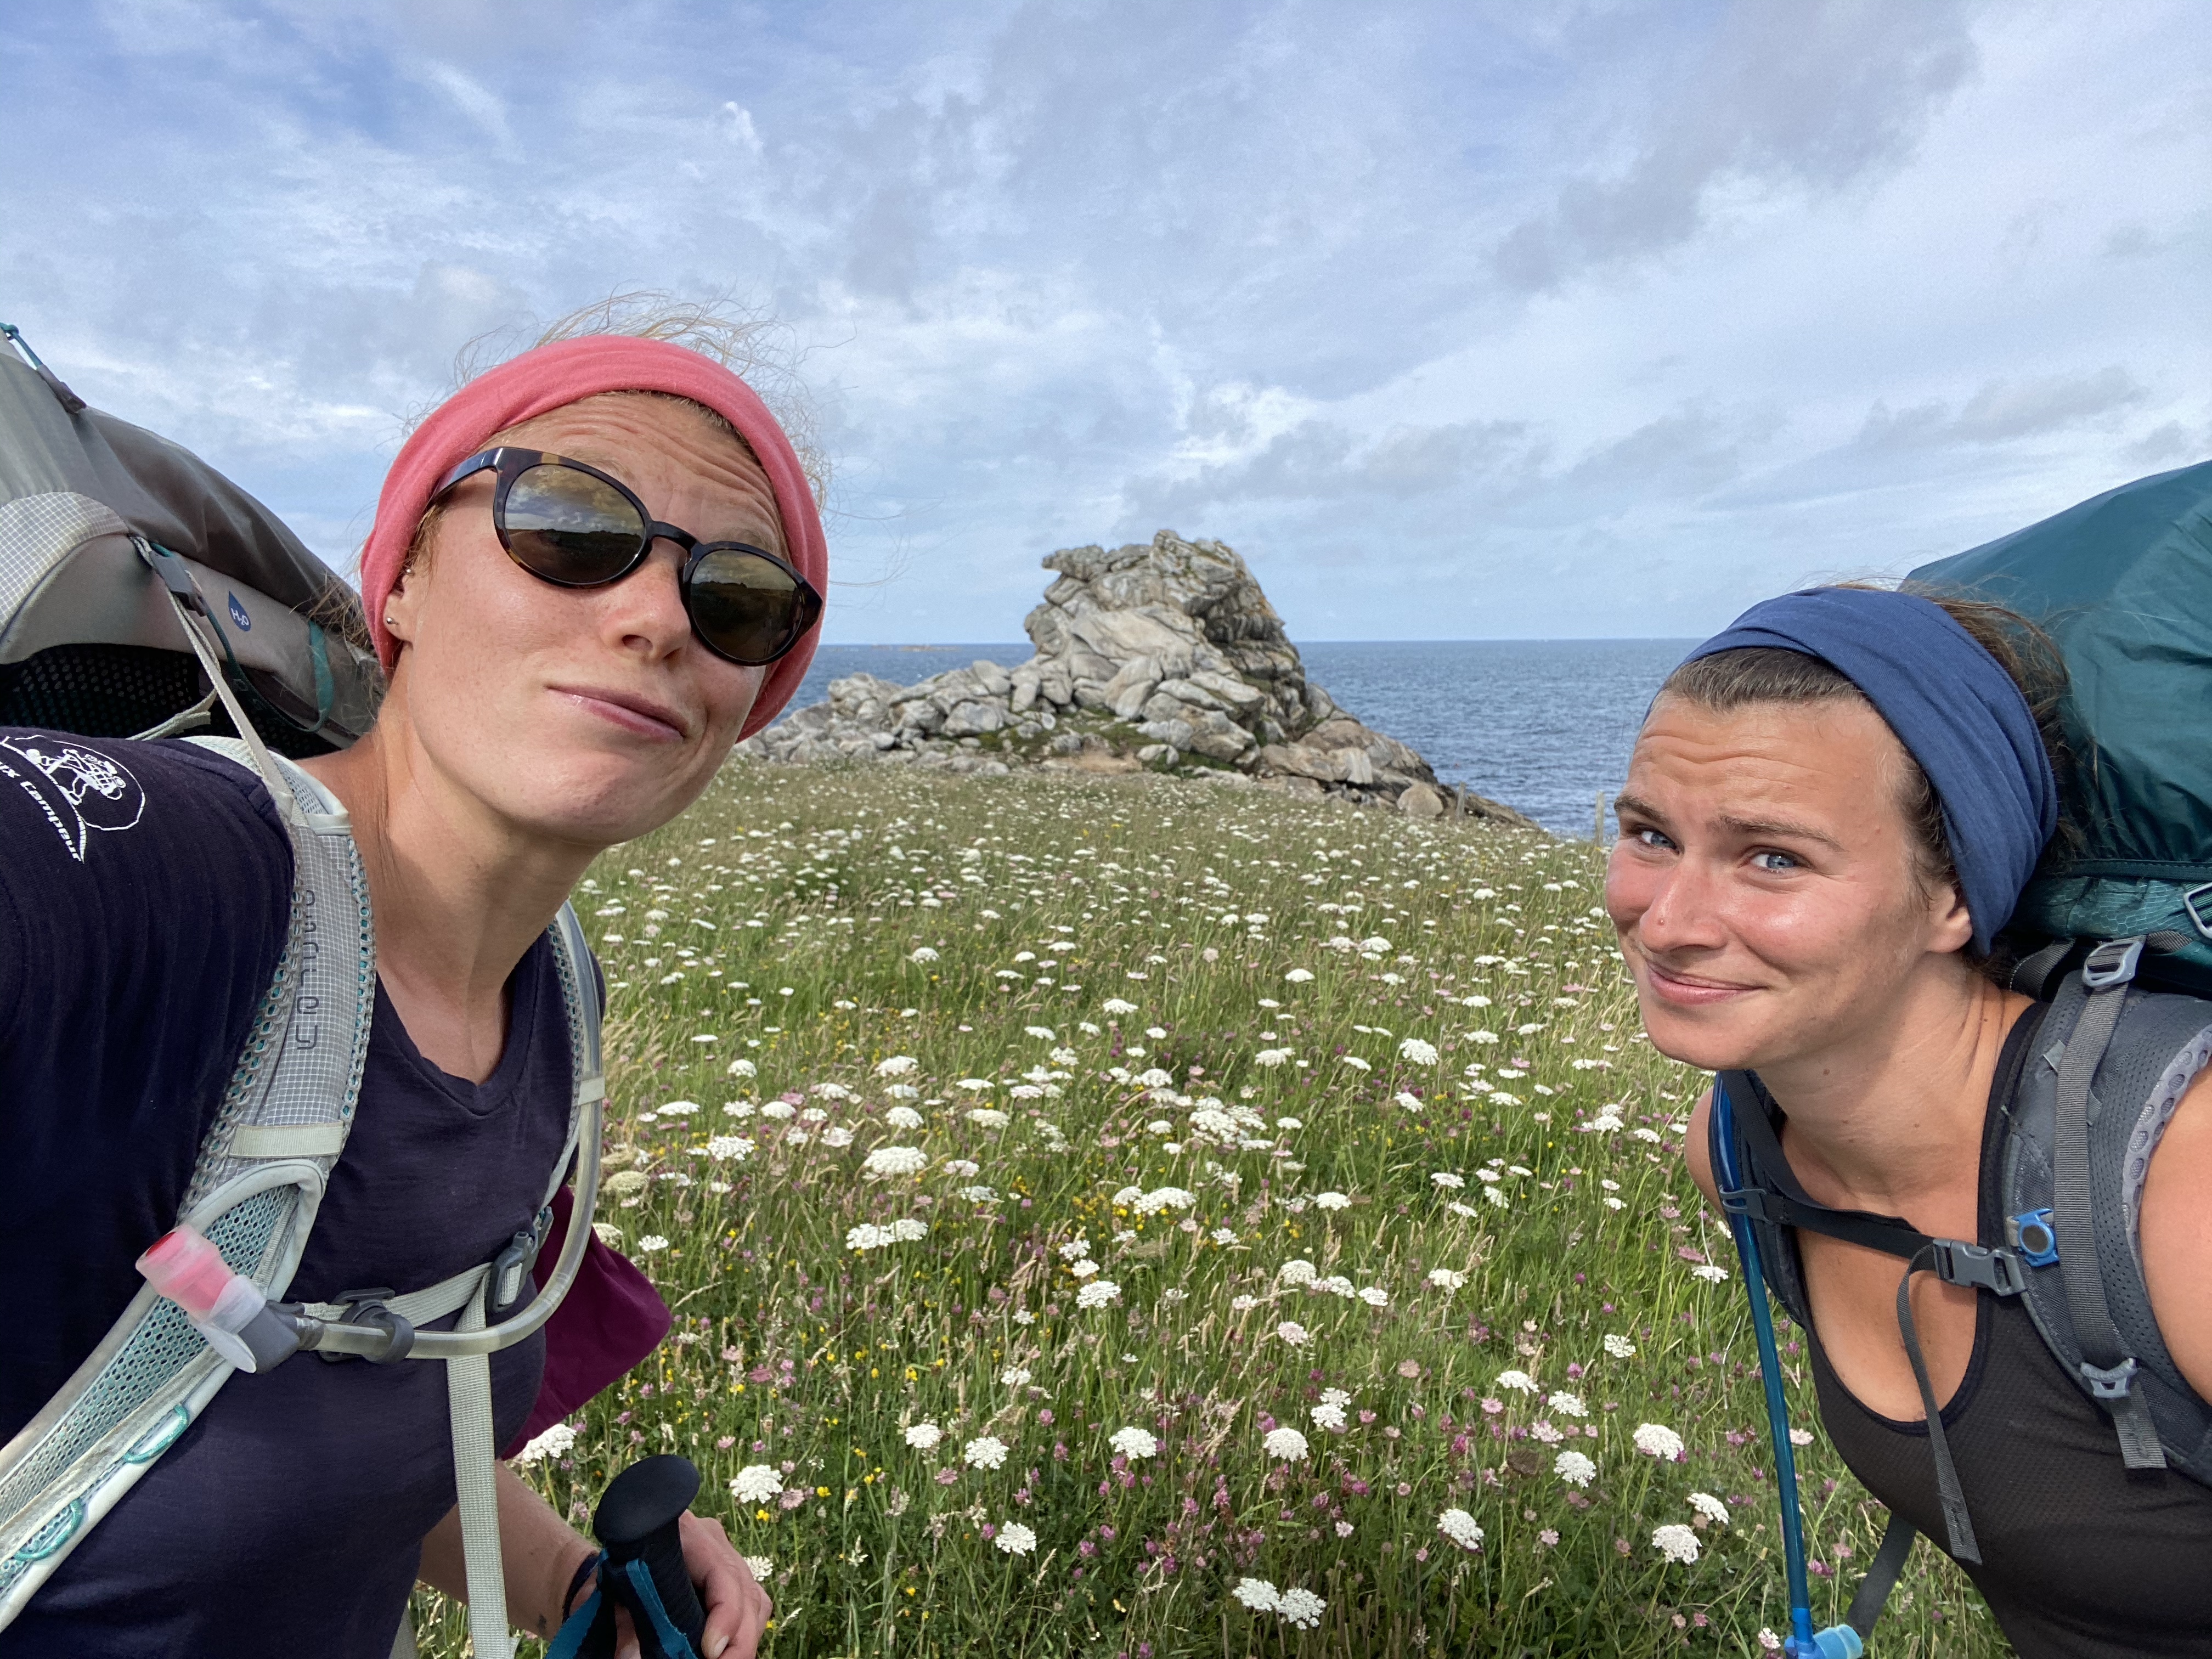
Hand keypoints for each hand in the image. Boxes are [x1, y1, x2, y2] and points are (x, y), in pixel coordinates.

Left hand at [590, 1509, 769, 1658]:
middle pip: (745, 1592)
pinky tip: (726, 1651)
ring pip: (755, 1602)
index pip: (722, 1572)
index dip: (725, 1614)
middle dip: (740, 1639)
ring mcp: (728, 1558)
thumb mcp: (617, 1590)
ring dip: (745, 1639)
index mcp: (686, 1533)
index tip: (710, 1651)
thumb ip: (625, 1622)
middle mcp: (715, 1542)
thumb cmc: (618, 1568)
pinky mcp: (733, 1577)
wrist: (623, 1552)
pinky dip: (745, 1633)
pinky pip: (753, 1606)